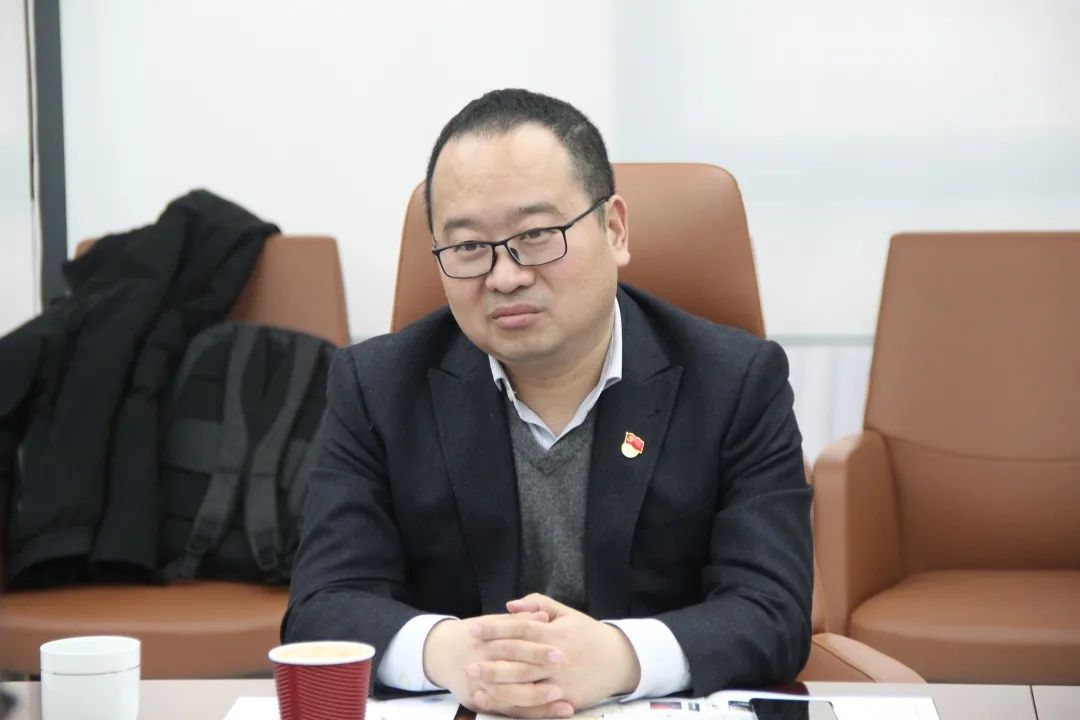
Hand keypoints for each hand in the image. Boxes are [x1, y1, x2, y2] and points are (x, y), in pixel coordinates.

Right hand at [422, 611, 574, 717]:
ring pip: (510, 697)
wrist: (439, 653)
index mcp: (486, 640)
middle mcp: (481, 663)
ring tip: (564, 701)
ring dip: (539, 701)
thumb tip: (545, 617)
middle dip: (539, 673)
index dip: (537, 648)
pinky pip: (506, 711)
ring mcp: (478, 686)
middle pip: (512, 670)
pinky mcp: (477, 702)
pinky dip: (529, 714)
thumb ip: (518, 621)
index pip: (514, 644)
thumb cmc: (474, 635)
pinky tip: (551, 714)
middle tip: (565, 676)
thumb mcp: (492, 622)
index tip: (560, 650)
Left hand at [469, 594, 641, 710]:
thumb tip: (510, 605)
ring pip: (525, 685)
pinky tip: (500, 704)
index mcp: (554, 633)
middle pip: (518, 660)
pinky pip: (538, 705)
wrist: (620, 660)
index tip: (474, 630)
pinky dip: (517, 705)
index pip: (519, 629)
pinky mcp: (567, 699)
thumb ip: (538, 605)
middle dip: (491, 662)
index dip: (495, 629)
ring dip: (499, 686)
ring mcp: (561, 681)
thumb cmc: (589, 634)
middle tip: (469, 663)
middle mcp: (556, 658)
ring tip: (477, 686)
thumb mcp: (566, 613)